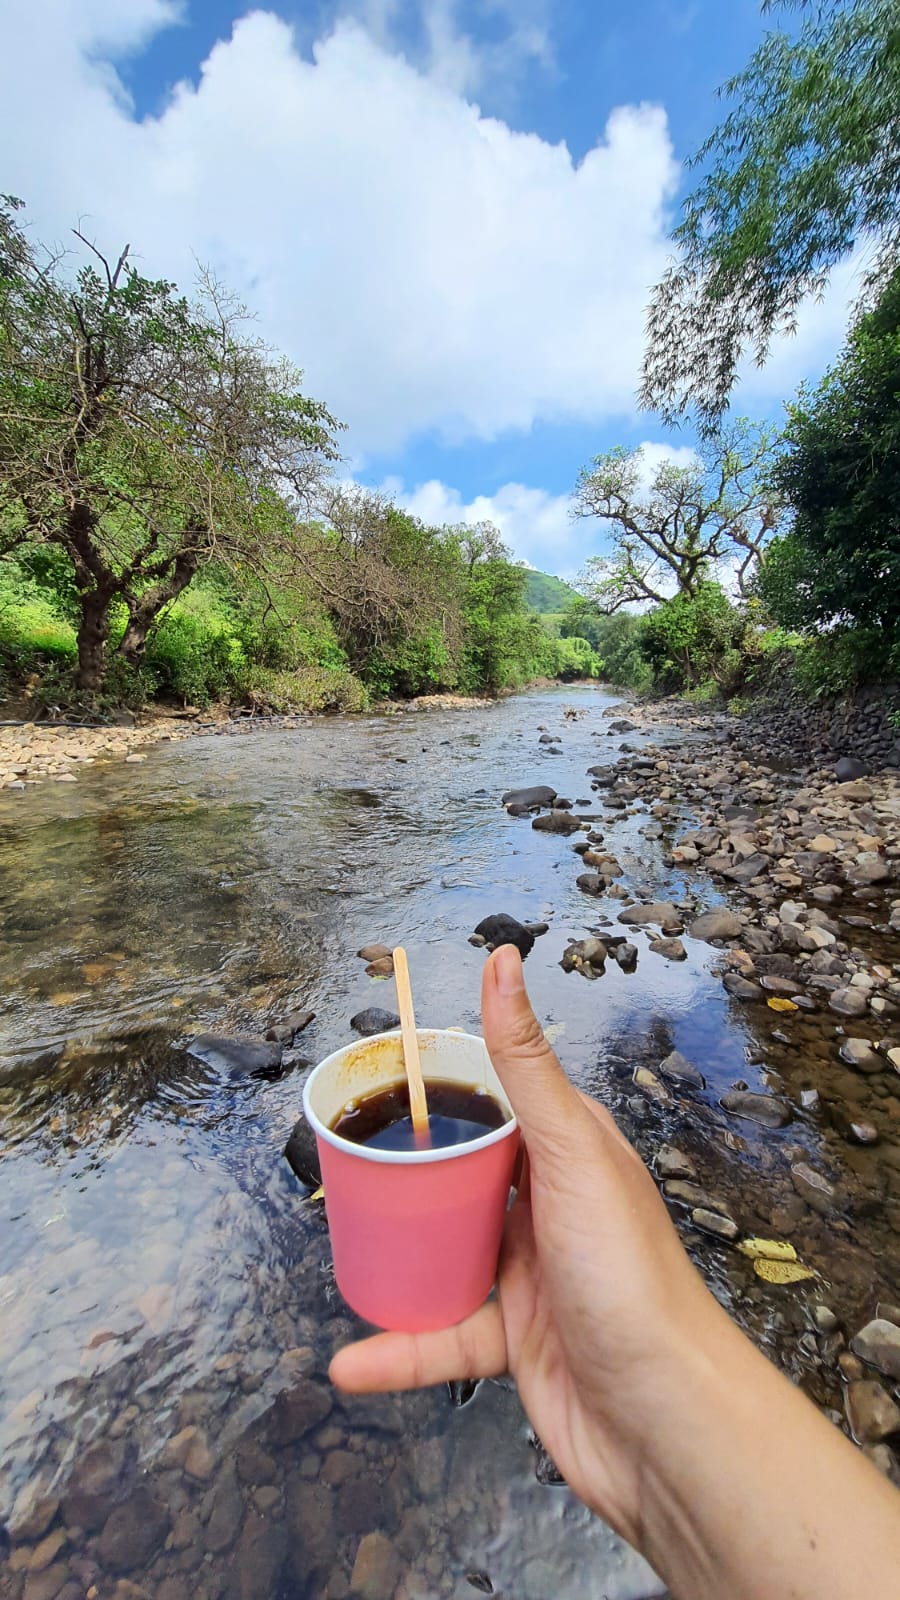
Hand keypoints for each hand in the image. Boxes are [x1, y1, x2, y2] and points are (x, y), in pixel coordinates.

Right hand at [330, 942, 715, 1545]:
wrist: (664, 1424)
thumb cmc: (627, 1277)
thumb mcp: (572, 1154)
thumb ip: (526, 1065)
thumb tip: (502, 960)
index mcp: (571, 1151)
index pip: (503, 1097)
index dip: (446, 1083)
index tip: (383, 1072)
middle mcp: (551, 1206)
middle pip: (463, 1176)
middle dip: (406, 1172)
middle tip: (342, 1164)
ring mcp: (532, 1275)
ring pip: (444, 1253)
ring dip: (393, 1260)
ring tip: (336, 1250)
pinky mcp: (514, 1342)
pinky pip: (443, 1337)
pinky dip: (398, 1350)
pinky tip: (351, 1361)